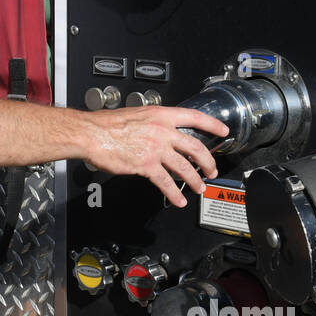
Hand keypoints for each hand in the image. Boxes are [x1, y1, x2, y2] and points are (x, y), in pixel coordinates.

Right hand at [82, 106, 228, 207]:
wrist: (92, 134)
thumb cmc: (106, 125)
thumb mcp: (135, 115)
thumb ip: (150, 124)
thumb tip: (156, 132)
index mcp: (161, 116)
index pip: (194, 117)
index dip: (212, 124)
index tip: (223, 130)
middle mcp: (162, 131)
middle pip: (196, 147)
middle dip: (208, 162)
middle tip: (211, 170)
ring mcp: (156, 149)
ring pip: (185, 167)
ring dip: (195, 180)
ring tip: (199, 188)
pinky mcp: (147, 165)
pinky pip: (166, 182)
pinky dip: (174, 193)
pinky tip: (178, 200)